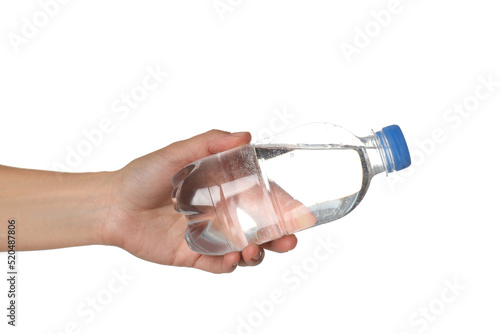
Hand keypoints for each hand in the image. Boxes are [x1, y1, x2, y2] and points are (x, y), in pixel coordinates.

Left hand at [103, 130, 297, 272]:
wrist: (113, 205)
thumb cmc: (143, 175)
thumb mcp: (176, 153)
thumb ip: (209, 142)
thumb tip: (245, 135)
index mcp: (222, 189)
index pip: (261, 199)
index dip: (282, 207)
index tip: (300, 213)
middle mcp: (220, 214)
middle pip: (259, 228)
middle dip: (279, 237)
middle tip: (290, 240)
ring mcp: (209, 236)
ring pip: (244, 249)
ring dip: (257, 254)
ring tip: (255, 251)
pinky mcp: (193, 254)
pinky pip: (218, 265)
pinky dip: (229, 265)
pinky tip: (233, 259)